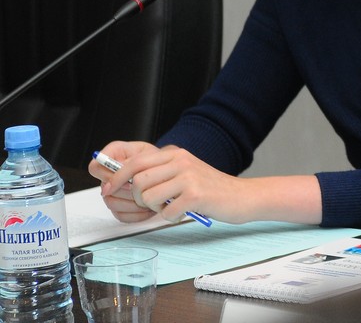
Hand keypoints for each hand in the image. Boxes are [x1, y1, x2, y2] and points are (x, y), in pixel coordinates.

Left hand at [91, 142, 245, 223]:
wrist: (242, 196)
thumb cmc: (210, 188)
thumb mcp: (184, 171)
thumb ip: (160, 171)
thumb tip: (124, 180)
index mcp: (176, 153)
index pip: (135, 161)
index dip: (117, 177)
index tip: (107, 189)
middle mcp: (181, 161)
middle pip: (138, 181)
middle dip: (137, 198)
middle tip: (151, 204)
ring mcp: (189, 177)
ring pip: (148, 197)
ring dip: (155, 208)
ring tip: (170, 207)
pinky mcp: (196, 195)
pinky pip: (166, 212)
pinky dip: (171, 218)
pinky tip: (183, 212)